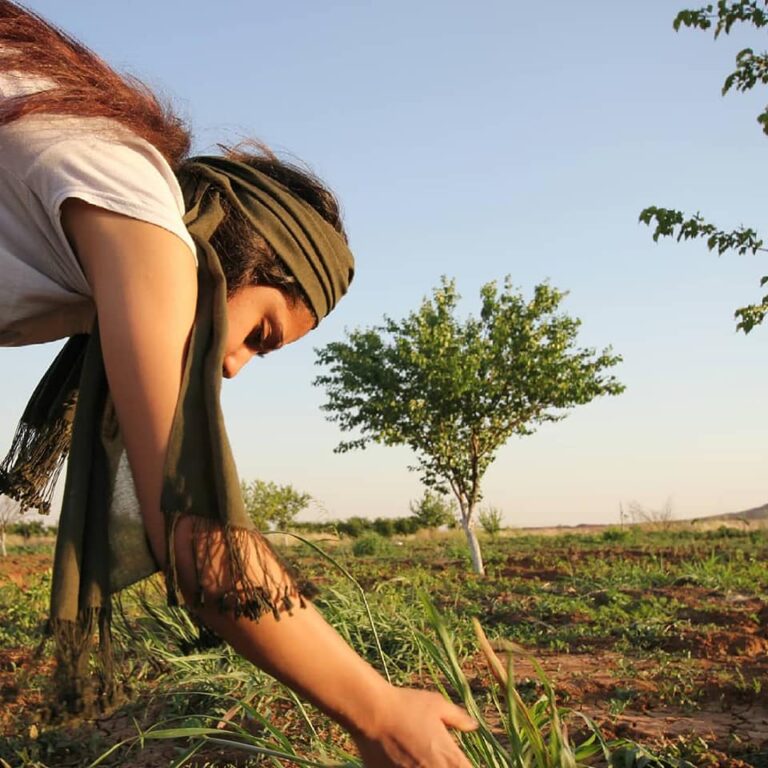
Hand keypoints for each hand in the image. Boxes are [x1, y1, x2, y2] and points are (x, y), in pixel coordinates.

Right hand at [352, 686, 476, 767]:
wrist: (372, 712)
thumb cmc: (406, 705)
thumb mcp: (437, 704)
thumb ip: (458, 718)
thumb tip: (474, 726)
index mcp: (449, 757)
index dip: (466, 766)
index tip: (460, 761)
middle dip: (447, 767)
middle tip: (438, 758)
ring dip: (428, 767)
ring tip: (424, 758)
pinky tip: (406, 761)